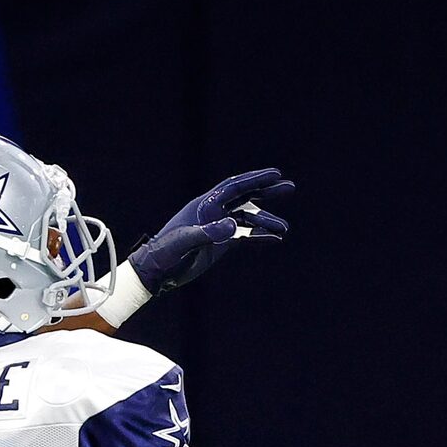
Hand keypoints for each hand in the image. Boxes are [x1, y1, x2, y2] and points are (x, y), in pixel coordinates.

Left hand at [130, 167, 295, 292]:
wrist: (156, 271)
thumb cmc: (165, 253)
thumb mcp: (185, 242)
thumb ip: (209, 232)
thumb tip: (234, 225)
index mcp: (205, 206)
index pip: (235, 187)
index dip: (255, 180)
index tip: (276, 174)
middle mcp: (213, 213)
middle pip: (245, 196)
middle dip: (267, 191)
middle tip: (290, 187)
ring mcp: (218, 227)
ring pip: (248, 218)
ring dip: (267, 220)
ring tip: (285, 227)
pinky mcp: (220, 243)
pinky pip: (244, 235)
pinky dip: (260, 236)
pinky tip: (275, 239)